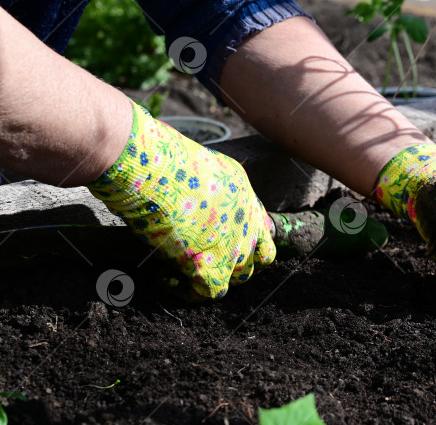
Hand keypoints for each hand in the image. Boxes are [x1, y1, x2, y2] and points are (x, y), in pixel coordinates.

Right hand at [88, 100, 274, 300]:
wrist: (154, 169)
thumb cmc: (165, 161)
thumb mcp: (202, 166)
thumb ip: (209, 187)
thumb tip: (192, 202)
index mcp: (245, 195)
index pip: (262, 230)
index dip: (244, 242)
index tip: (219, 244)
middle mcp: (247, 222)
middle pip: (255, 258)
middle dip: (231, 264)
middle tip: (199, 260)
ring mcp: (233, 245)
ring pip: (236, 278)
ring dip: (210, 278)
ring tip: (179, 270)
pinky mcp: (210, 265)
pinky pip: (209, 293)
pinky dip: (188, 291)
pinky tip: (165, 276)